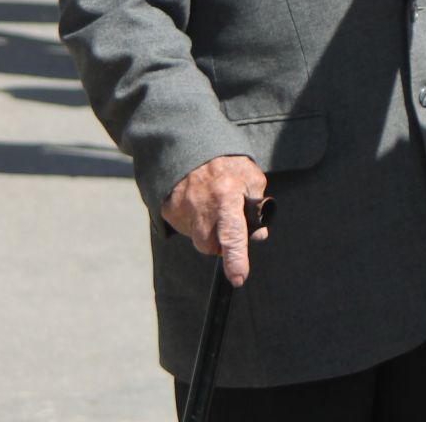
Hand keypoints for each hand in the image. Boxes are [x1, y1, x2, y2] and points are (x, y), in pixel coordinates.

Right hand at [161, 155, 268, 286]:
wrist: (191, 146)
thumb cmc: (228, 164)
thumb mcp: (252, 177)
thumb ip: (257, 206)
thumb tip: (258, 236)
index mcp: (227, 196)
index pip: (233, 234)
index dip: (237, 258)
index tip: (239, 278)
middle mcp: (201, 206)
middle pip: (210, 245)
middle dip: (221, 241)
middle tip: (228, 221)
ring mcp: (181, 210)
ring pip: (198, 239)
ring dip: (208, 230)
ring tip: (212, 206)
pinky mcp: (167, 211)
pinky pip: (184, 228)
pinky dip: (194, 222)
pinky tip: (199, 204)